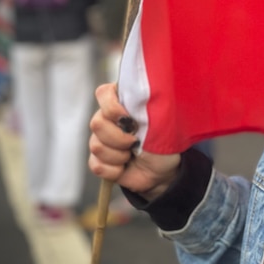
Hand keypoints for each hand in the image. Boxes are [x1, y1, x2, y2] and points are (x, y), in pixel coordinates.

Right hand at [88, 83, 180, 200]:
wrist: (166, 168)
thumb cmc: (167, 139)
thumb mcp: (162, 118)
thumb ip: (146, 104)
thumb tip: (137, 93)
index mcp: (123, 102)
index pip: (103, 93)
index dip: (112, 107)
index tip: (128, 118)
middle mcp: (108, 118)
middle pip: (97, 123)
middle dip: (119, 138)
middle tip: (136, 141)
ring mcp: (101, 140)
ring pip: (96, 147)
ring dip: (119, 155)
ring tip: (133, 154)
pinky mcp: (99, 160)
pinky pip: (96, 166)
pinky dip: (113, 170)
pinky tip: (124, 167)